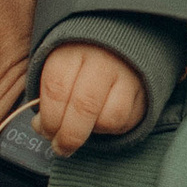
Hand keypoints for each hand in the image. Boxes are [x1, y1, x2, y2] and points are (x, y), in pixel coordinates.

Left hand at [35, 39, 149, 153]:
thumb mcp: (57, 65)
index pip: (56, 91)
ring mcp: (127, 74)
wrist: (122, 38)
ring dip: (93, 132)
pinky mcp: (144, 89)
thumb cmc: (80, 58)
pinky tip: (102, 121)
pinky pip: (128, 121)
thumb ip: (47, 97)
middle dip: (68, 136)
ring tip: (85, 128)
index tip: (45, 131)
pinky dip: (113, 129)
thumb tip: (41, 128)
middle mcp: (102, 60)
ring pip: (109, 118)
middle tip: (61, 148)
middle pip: (84, 107)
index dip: (48, 120)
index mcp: (72, 51)